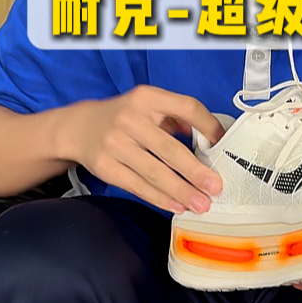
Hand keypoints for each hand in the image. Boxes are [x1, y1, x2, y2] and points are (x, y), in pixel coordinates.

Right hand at [64, 85, 225, 215]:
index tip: (222, 143)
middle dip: (195, 171)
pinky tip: (176, 204)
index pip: (186, 107)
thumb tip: (209, 137)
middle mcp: (130, 119)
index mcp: (147, 98)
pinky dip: (159, 198)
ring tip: (200, 203)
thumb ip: (177, 116)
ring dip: (181, 191)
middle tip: (215, 187)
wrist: (79, 127)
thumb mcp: (148, 104)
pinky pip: (137, 186)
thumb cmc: (123, 116)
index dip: (208, 126)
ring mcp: (115, 144)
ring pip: (154, 172)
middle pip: (169, 148)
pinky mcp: (105, 166)